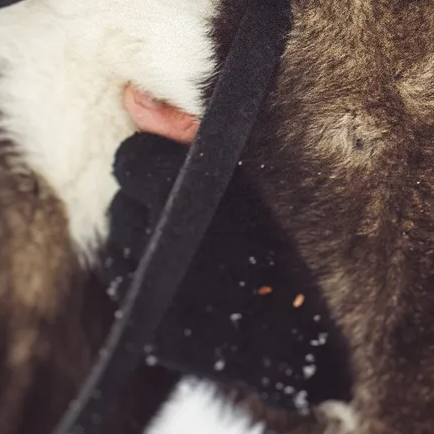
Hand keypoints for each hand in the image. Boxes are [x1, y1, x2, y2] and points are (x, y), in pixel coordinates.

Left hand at [103, 129, 351, 409]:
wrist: (313, 330)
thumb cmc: (292, 234)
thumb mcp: (244, 161)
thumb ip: (181, 125)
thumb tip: (129, 95)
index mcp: (181, 195)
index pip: (130, 159)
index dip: (159, 162)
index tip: (191, 172)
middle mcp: (158, 249)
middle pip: (121, 205)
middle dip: (150, 203)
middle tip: (198, 212)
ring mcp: (154, 299)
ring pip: (120, 248)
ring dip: (147, 242)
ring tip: (195, 246)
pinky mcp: (153, 339)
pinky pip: (130, 291)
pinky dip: (151, 282)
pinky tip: (190, 281)